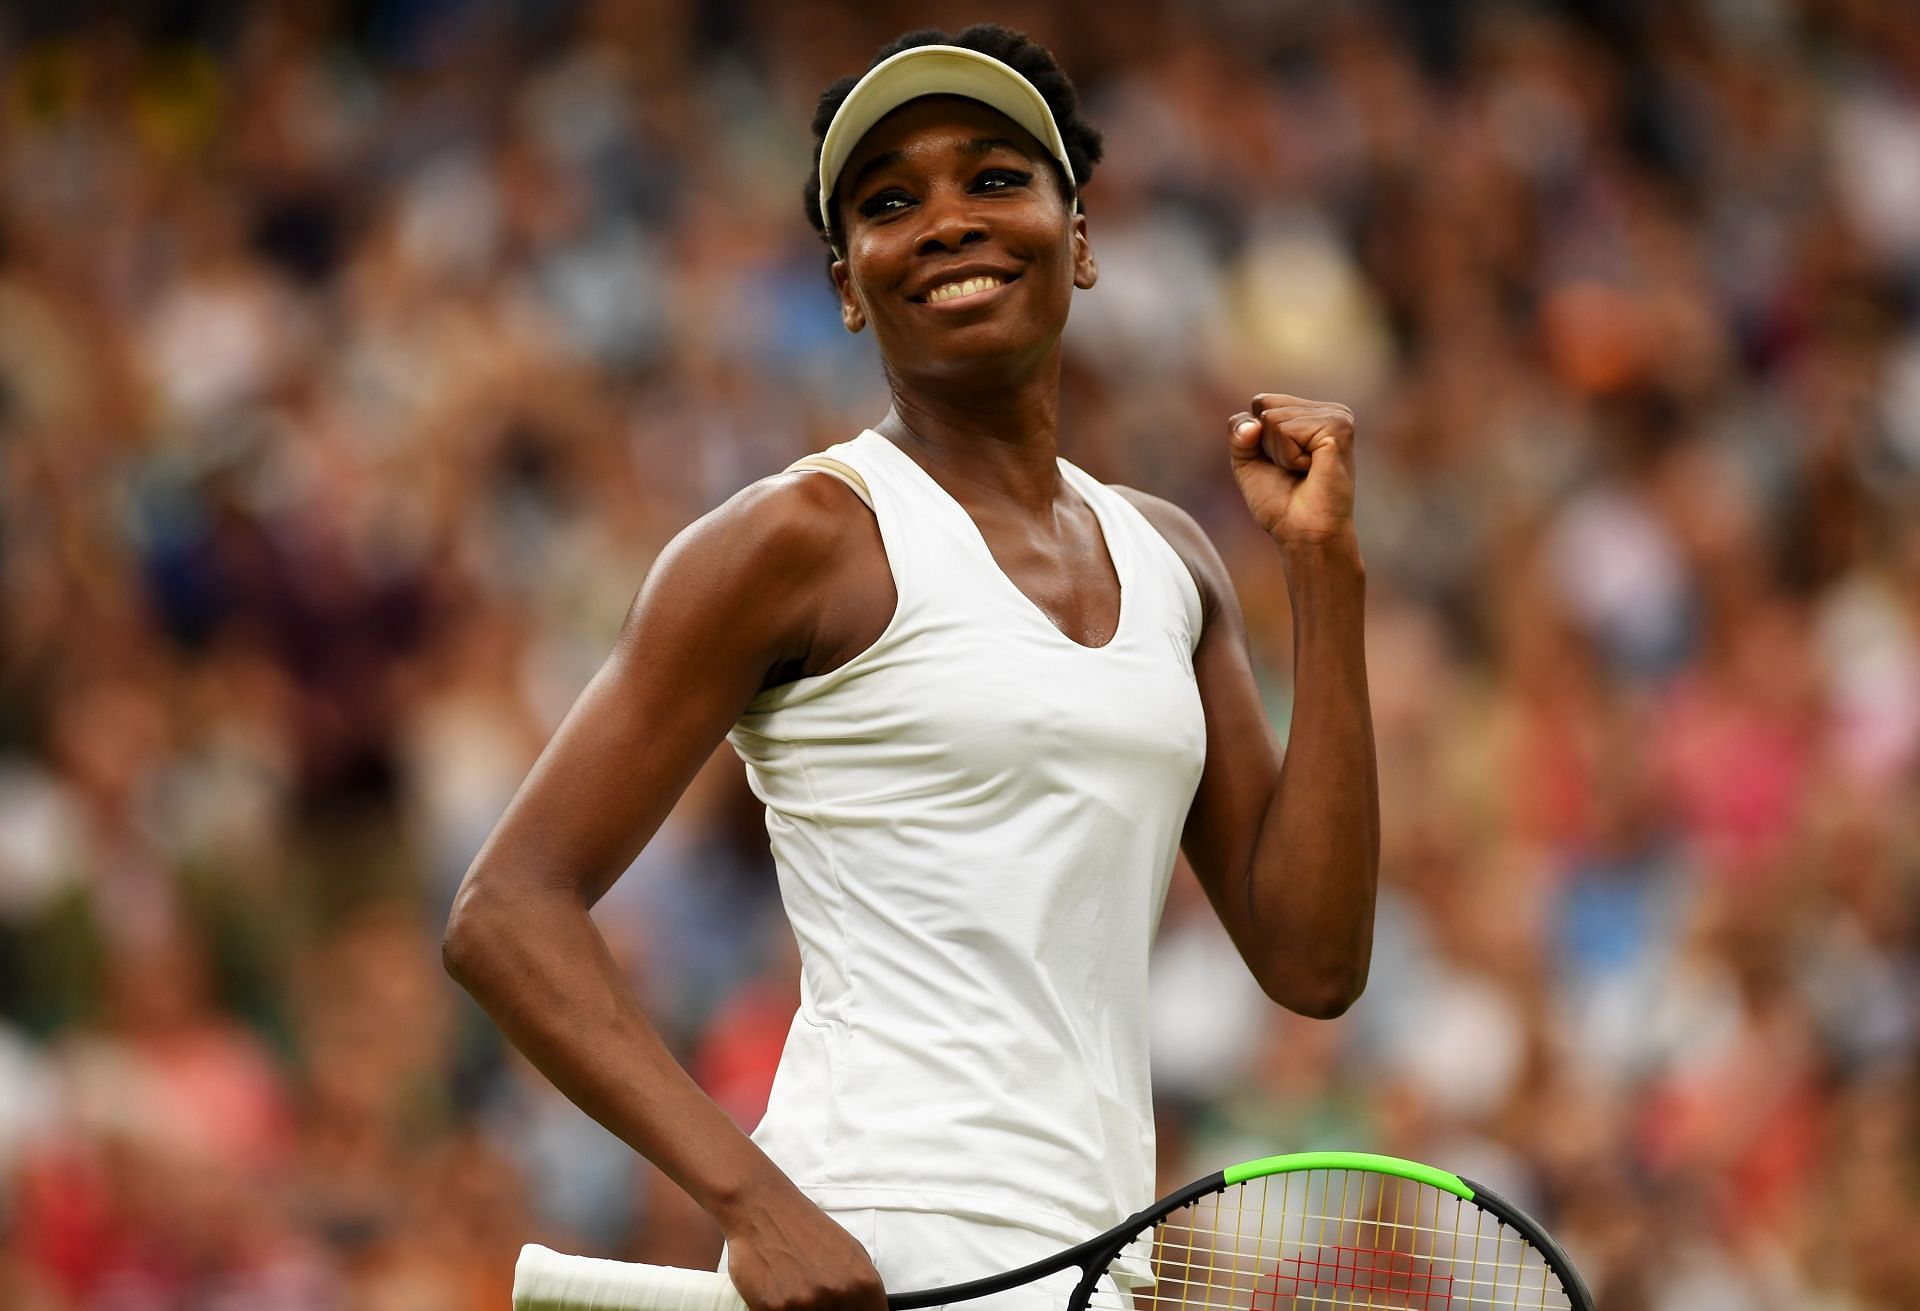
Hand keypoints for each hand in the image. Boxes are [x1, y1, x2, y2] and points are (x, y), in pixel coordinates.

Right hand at [722, 1186, 886, 1310]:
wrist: (764, 1208)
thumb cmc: (807, 1229)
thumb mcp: (851, 1254)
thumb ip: (863, 1291)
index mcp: (864, 1284)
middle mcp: (838, 1294)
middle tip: (817, 1299)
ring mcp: (806, 1303)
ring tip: (796, 1292)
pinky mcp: (773, 1308)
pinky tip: (779, 1294)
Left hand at [1227, 393, 1357, 549]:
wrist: (1302, 533)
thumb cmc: (1280, 502)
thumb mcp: (1247, 461)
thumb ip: (1238, 431)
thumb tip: (1253, 423)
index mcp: (1311, 413)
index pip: (1261, 402)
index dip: (1255, 438)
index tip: (1280, 464)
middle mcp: (1328, 410)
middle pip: (1264, 406)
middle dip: (1266, 445)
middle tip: (1293, 470)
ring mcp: (1336, 416)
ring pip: (1273, 418)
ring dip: (1279, 454)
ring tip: (1303, 472)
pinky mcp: (1337, 427)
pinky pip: (1286, 430)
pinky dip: (1288, 457)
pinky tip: (1311, 469)